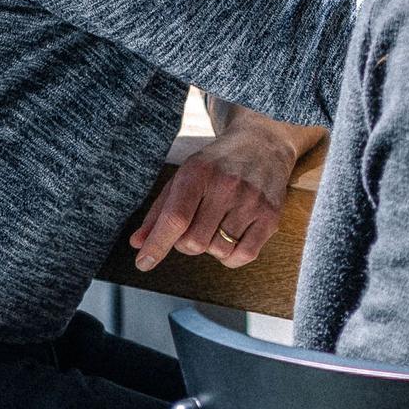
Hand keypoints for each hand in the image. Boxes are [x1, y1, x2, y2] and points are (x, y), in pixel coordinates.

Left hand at [127, 124, 299, 273]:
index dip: (157, 245)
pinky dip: (231, 256)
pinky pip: (243, 256)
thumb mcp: (183, 177)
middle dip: (186, 243)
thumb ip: (158, 212)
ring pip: (218, 251)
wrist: (262, 145)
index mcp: (199, 172)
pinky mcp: (270, 216)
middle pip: (194, 242)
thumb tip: (137, 244)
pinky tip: (231, 237)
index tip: (143, 263)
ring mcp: (252, 201)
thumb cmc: (216, 165)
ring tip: (216, 225)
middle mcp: (228, 186)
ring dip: (211, 246)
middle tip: (194, 226)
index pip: (176, 218)